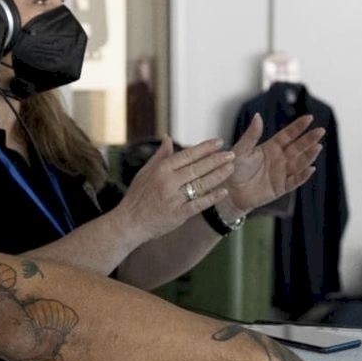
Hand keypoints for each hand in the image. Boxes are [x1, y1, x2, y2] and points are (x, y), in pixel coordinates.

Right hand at [114, 136, 235, 244]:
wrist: (130, 222)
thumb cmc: (137, 196)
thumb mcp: (144, 172)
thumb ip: (160, 156)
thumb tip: (168, 138)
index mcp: (161, 169)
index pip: (188, 155)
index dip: (205, 148)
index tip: (219, 142)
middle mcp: (168, 182)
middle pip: (198, 168)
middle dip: (216, 160)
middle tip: (231, 153)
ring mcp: (174, 199)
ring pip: (201, 184)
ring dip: (218, 175)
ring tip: (231, 168)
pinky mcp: (178, 214)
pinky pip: (199, 204)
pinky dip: (212, 197)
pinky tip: (224, 191)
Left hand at [224, 114, 323, 213]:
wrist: (229, 191)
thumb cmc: (233, 169)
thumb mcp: (241, 150)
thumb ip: (251, 135)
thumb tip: (258, 116)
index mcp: (271, 147)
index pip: (288, 135)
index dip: (298, 127)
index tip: (309, 118)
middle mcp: (279, 159)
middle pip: (297, 147)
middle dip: (309, 139)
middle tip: (321, 130)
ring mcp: (281, 173)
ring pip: (299, 163)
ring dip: (309, 155)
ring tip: (318, 146)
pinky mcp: (281, 187)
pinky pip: (294, 181)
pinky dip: (303, 175)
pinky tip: (310, 168)